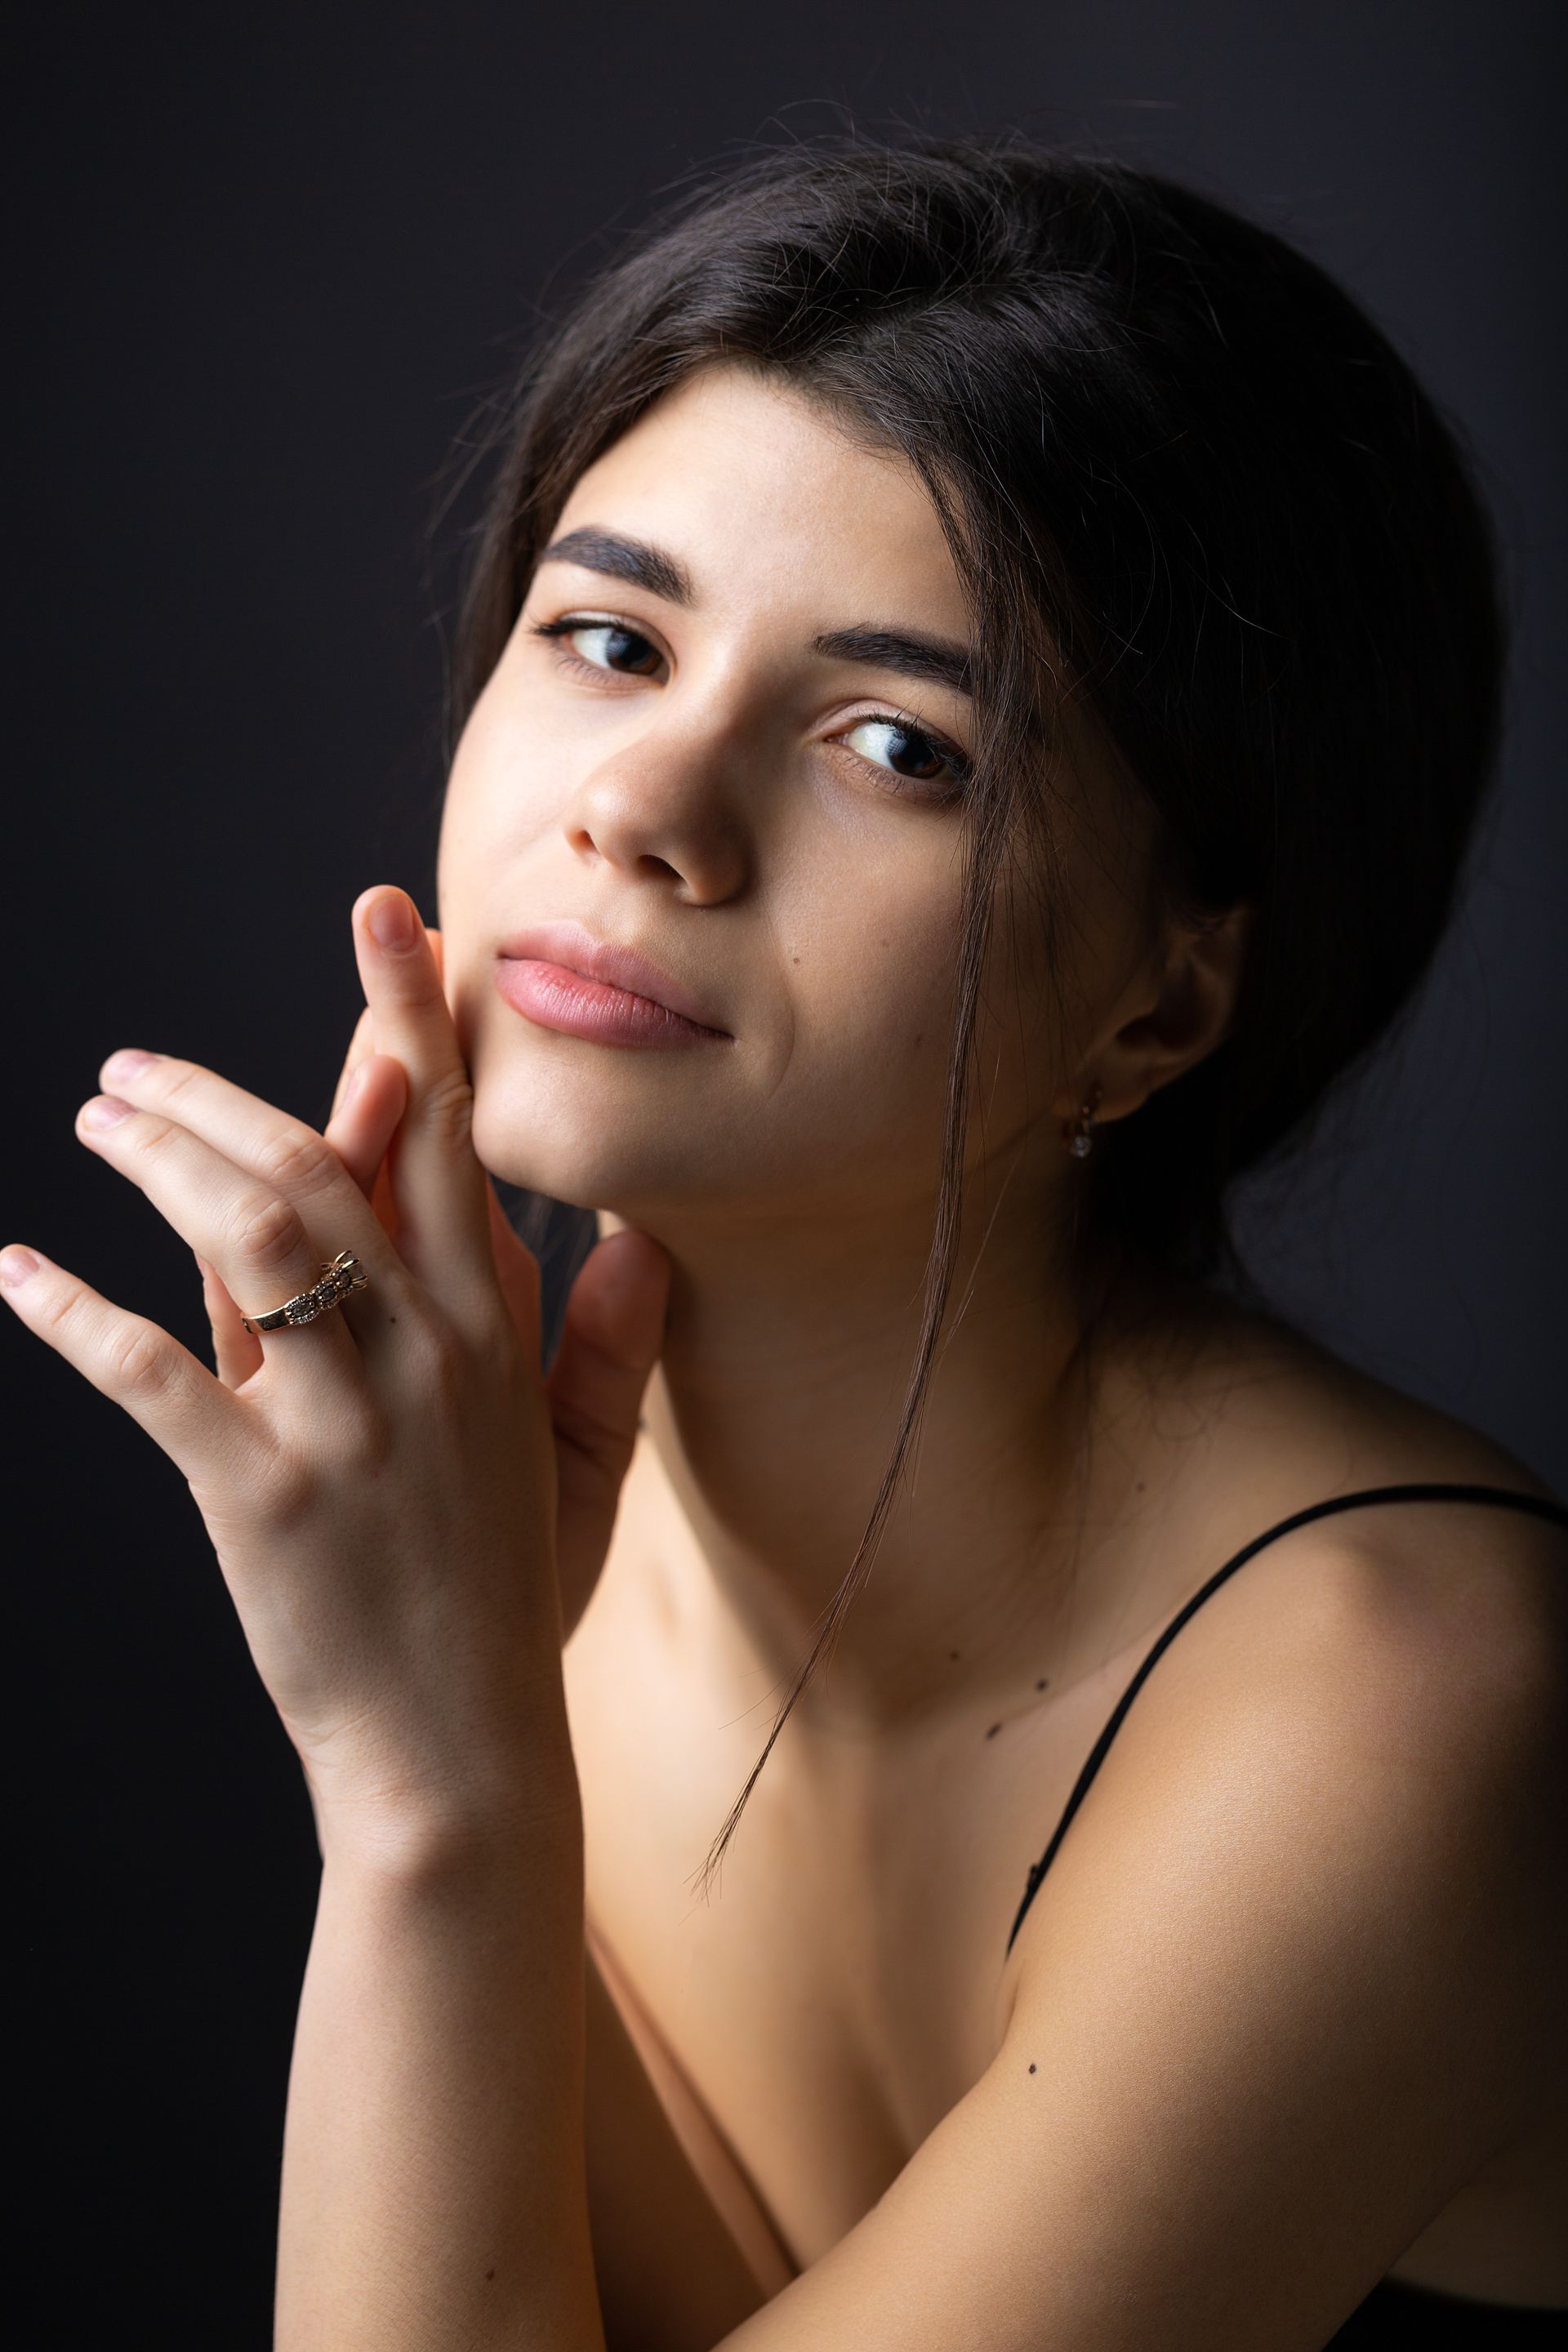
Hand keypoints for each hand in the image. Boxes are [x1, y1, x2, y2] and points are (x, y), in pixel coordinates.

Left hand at [0, 887, 668, 1862]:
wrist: (460, 1766)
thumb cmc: (510, 1611)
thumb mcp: (584, 1474)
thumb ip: (605, 1351)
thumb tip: (631, 1240)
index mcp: (500, 1336)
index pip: (454, 1139)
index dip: (412, 1017)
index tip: (381, 913)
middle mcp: (430, 1355)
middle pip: (323, 1162)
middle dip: (220, 1088)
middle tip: (130, 1068)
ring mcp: (347, 1423)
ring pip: (248, 1232)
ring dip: (157, 1157)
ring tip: (94, 1122)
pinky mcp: (262, 1496)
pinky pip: (152, 1373)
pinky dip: (72, 1313)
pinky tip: (15, 1273)